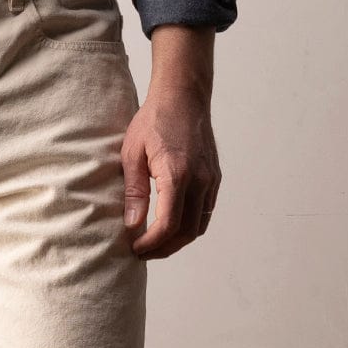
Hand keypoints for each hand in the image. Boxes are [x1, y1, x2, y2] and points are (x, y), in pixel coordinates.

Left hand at [122, 22, 220, 260]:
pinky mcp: (215, 178)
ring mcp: (211, 180)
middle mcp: (200, 180)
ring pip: (199, 226)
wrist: (183, 95)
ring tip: (155, 244)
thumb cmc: (154, 120)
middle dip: (164, 249)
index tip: (135, 248)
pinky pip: (205, 212)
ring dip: (177, 241)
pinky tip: (171, 226)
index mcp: (177, 174)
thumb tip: (132, 225)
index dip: (151, 244)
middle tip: (143, 252)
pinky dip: (189, 226)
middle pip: (186, 232)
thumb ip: (134, 192)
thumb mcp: (133, 154)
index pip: (167, 225)